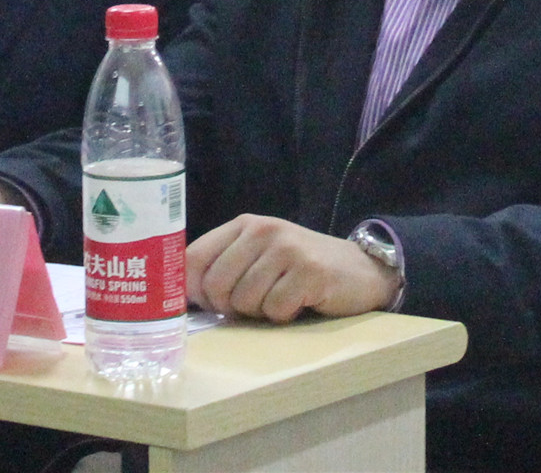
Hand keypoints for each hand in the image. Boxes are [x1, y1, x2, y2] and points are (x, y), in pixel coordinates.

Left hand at [186, 216, 398, 321]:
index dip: (191, 291)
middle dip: (230, 307)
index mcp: (244, 224)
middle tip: (254, 304)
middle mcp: (264, 230)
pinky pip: (275, 311)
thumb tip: (180, 298)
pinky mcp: (309, 272)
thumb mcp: (260, 256)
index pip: (192, 258)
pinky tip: (300, 303)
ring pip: (244, 302)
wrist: (361, 269)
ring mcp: (288, 249)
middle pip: (215, 286)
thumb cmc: (300, 269)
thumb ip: (224, 267)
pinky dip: (284, 317)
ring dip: (261, 312)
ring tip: (281, 298)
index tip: (207, 305)